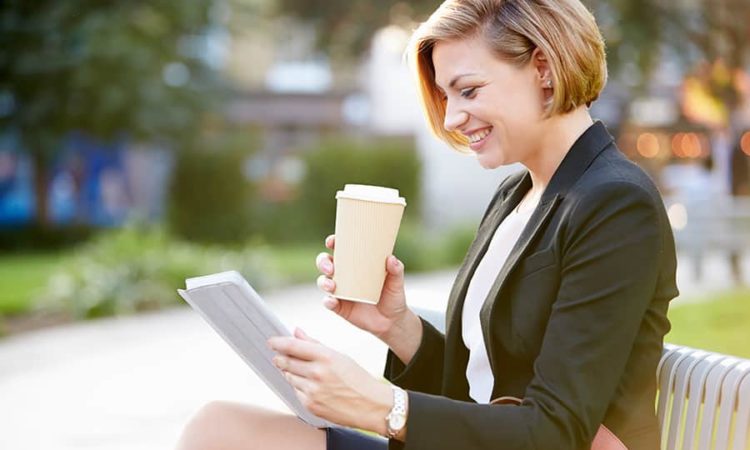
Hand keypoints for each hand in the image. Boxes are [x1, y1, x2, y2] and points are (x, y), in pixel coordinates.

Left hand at [268, 328, 392, 434]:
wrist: (371, 406)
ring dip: (290, 372)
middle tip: (278, 355)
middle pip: (286, 362)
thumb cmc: (358, 379)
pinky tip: (311, 386)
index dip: (278, 342)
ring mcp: (312, 391)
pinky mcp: (310, 405)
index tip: (271, 341)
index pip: (293, 346)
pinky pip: (296, 392)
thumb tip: (297, 331)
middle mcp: (317, 374)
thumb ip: (314, 344)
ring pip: (289, 377)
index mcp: (326, 357)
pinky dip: (299, 387)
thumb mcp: (339, 356)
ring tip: (304, 372)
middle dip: (280, 358)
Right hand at [316, 234, 410, 339]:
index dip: (333, 243)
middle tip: (330, 267)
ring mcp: (341, 291)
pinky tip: (332, 301)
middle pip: (326, 263)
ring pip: (324, 281)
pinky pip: (329, 303)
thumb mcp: (396, 282)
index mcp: (356, 264)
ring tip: (332, 286)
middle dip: (323, 262)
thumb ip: (396, 270)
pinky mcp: (340, 307)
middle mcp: (345, 275)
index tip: (332, 241)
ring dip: (323, 282)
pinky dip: (328, 301)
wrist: (392, 321)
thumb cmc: (393, 296)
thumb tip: (391, 258)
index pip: (341, 249)